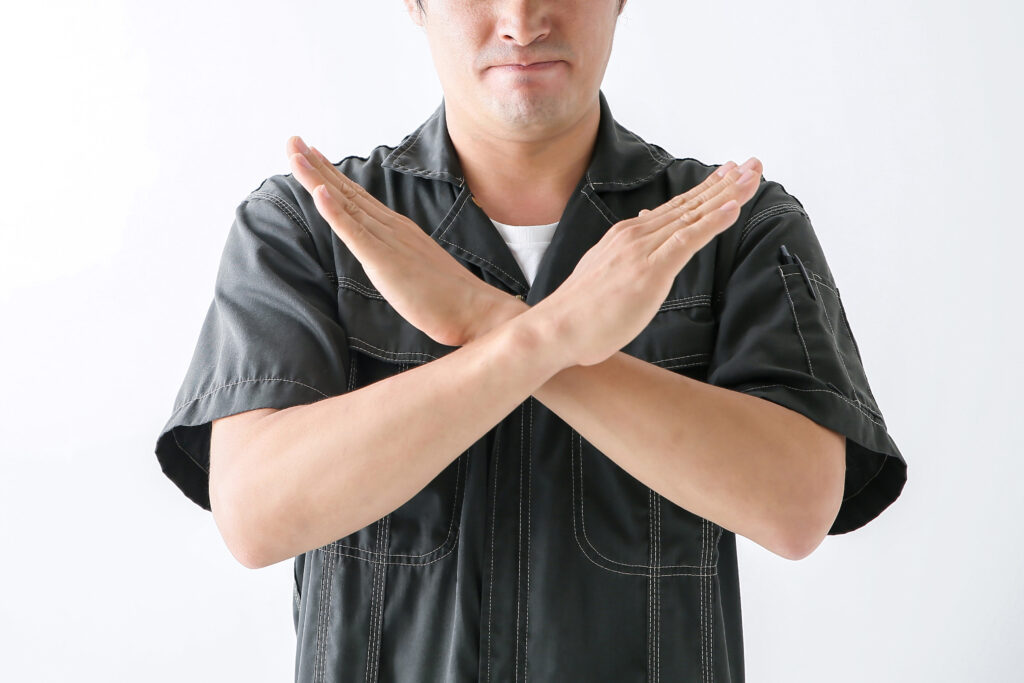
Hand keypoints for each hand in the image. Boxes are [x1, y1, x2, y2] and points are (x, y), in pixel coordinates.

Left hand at [285, 135, 507, 346]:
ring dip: (317, 178)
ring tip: (294, 154)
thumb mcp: (416, 272)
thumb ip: (400, 260)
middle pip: (346, 191)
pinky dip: (335, 211)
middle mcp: (391, 227)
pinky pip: (355, 232)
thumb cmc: (451, 299)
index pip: (357, 197)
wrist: (477, 311)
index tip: (311, 155)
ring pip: (345, 203)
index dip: (330, 175)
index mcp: (397, 230)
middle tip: (293, 140)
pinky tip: (318, 193)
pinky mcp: (385, 260)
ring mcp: (388, 241)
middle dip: (316, 165)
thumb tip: (388, 259)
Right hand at [530, 157, 763, 367]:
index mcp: (627, 236)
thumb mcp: (607, 272)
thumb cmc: (581, 312)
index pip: (676, 207)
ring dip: (727, 194)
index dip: (707, 190)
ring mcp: (643, 251)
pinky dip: (713, 222)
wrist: (556, 329)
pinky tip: (734, 208)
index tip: (731, 173)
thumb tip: (643, 227)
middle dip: (726, 183)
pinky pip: (688, 240)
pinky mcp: (650, 271)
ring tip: (753, 176)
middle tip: (755, 164)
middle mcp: (636, 235)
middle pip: (690, 204)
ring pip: (693, 216)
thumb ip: (626, 252)